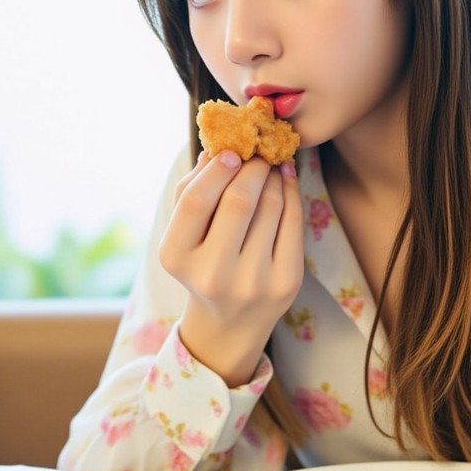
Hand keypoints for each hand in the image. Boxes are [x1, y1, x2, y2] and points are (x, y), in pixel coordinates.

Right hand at [159, 150, 303, 384]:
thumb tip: (216, 149)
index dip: (217, 170)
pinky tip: (286, 178)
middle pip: (239, 201)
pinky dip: (291, 192)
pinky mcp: (285, 283)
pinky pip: (293, 223)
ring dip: (273, 176)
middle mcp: (213, 274)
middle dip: (253, 167)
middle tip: (258, 153)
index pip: (196, 200)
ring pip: (271, 207)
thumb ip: (191, 190)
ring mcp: (252, 282)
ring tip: (271, 164)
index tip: (232, 153)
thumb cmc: (202, 263)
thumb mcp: (184, 234)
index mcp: (177, 257)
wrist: (230, 322)